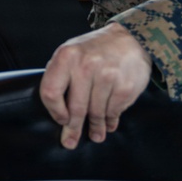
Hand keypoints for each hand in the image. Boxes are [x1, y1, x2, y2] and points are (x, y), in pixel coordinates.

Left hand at [39, 23, 151, 148]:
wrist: (130, 38)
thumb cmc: (95, 49)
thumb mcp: (72, 52)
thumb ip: (61, 75)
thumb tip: (56, 109)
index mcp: (67, 56)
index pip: (51, 91)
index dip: (54, 110)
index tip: (60, 119)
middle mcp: (86, 65)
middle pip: (75, 108)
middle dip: (73, 129)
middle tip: (70, 142)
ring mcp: (107, 76)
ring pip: (96, 113)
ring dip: (95, 128)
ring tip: (95, 135)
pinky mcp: (125, 87)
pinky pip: (113, 111)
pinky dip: (111, 121)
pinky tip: (109, 124)